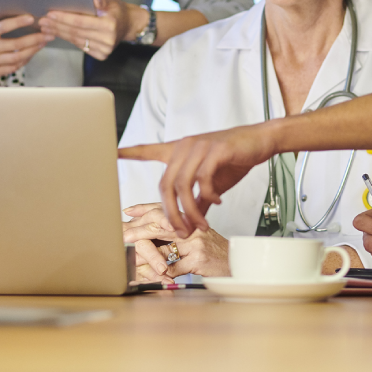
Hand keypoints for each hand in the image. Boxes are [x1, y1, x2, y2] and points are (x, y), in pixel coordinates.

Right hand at [0, 13, 49, 79]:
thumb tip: (1, 2)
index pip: (3, 27)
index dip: (18, 22)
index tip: (32, 18)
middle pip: (16, 44)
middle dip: (35, 39)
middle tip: (48, 33)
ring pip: (17, 58)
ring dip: (33, 50)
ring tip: (43, 43)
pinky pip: (12, 68)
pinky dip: (24, 61)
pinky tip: (31, 54)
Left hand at [40, 0, 144, 60]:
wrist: (128, 25)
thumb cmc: (117, 10)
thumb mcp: (112, 0)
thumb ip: (102, 1)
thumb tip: (93, 0)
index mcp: (110, 25)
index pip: (81, 22)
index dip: (64, 18)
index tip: (50, 13)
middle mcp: (108, 39)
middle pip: (76, 32)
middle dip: (57, 25)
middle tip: (42, 20)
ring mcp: (105, 49)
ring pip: (76, 40)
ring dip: (59, 33)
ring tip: (46, 26)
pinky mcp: (101, 55)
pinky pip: (80, 45)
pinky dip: (68, 38)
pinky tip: (58, 33)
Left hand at [119, 124, 277, 236]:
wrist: (260, 141)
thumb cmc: (234, 159)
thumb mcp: (212, 182)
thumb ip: (197, 201)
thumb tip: (188, 224)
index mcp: (179, 150)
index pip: (148, 150)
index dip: (129, 153)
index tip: (111, 153)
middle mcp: (185, 146)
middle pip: (165, 184)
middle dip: (172, 213)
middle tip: (182, 231)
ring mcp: (199, 147)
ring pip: (183, 185)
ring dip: (190, 211)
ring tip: (202, 224)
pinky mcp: (216, 150)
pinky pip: (203, 179)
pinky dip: (208, 196)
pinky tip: (217, 202)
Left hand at [123, 203, 229, 280]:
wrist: (236, 264)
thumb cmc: (214, 252)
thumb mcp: (197, 237)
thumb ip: (177, 231)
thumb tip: (154, 230)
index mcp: (190, 220)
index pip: (164, 209)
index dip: (144, 208)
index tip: (128, 210)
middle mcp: (192, 228)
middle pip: (159, 225)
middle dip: (138, 231)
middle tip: (123, 235)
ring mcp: (196, 243)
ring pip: (163, 249)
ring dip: (145, 258)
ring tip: (130, 261)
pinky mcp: (198, 259)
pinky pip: (173, 268)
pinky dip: (160, 274)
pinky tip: (151, 277)